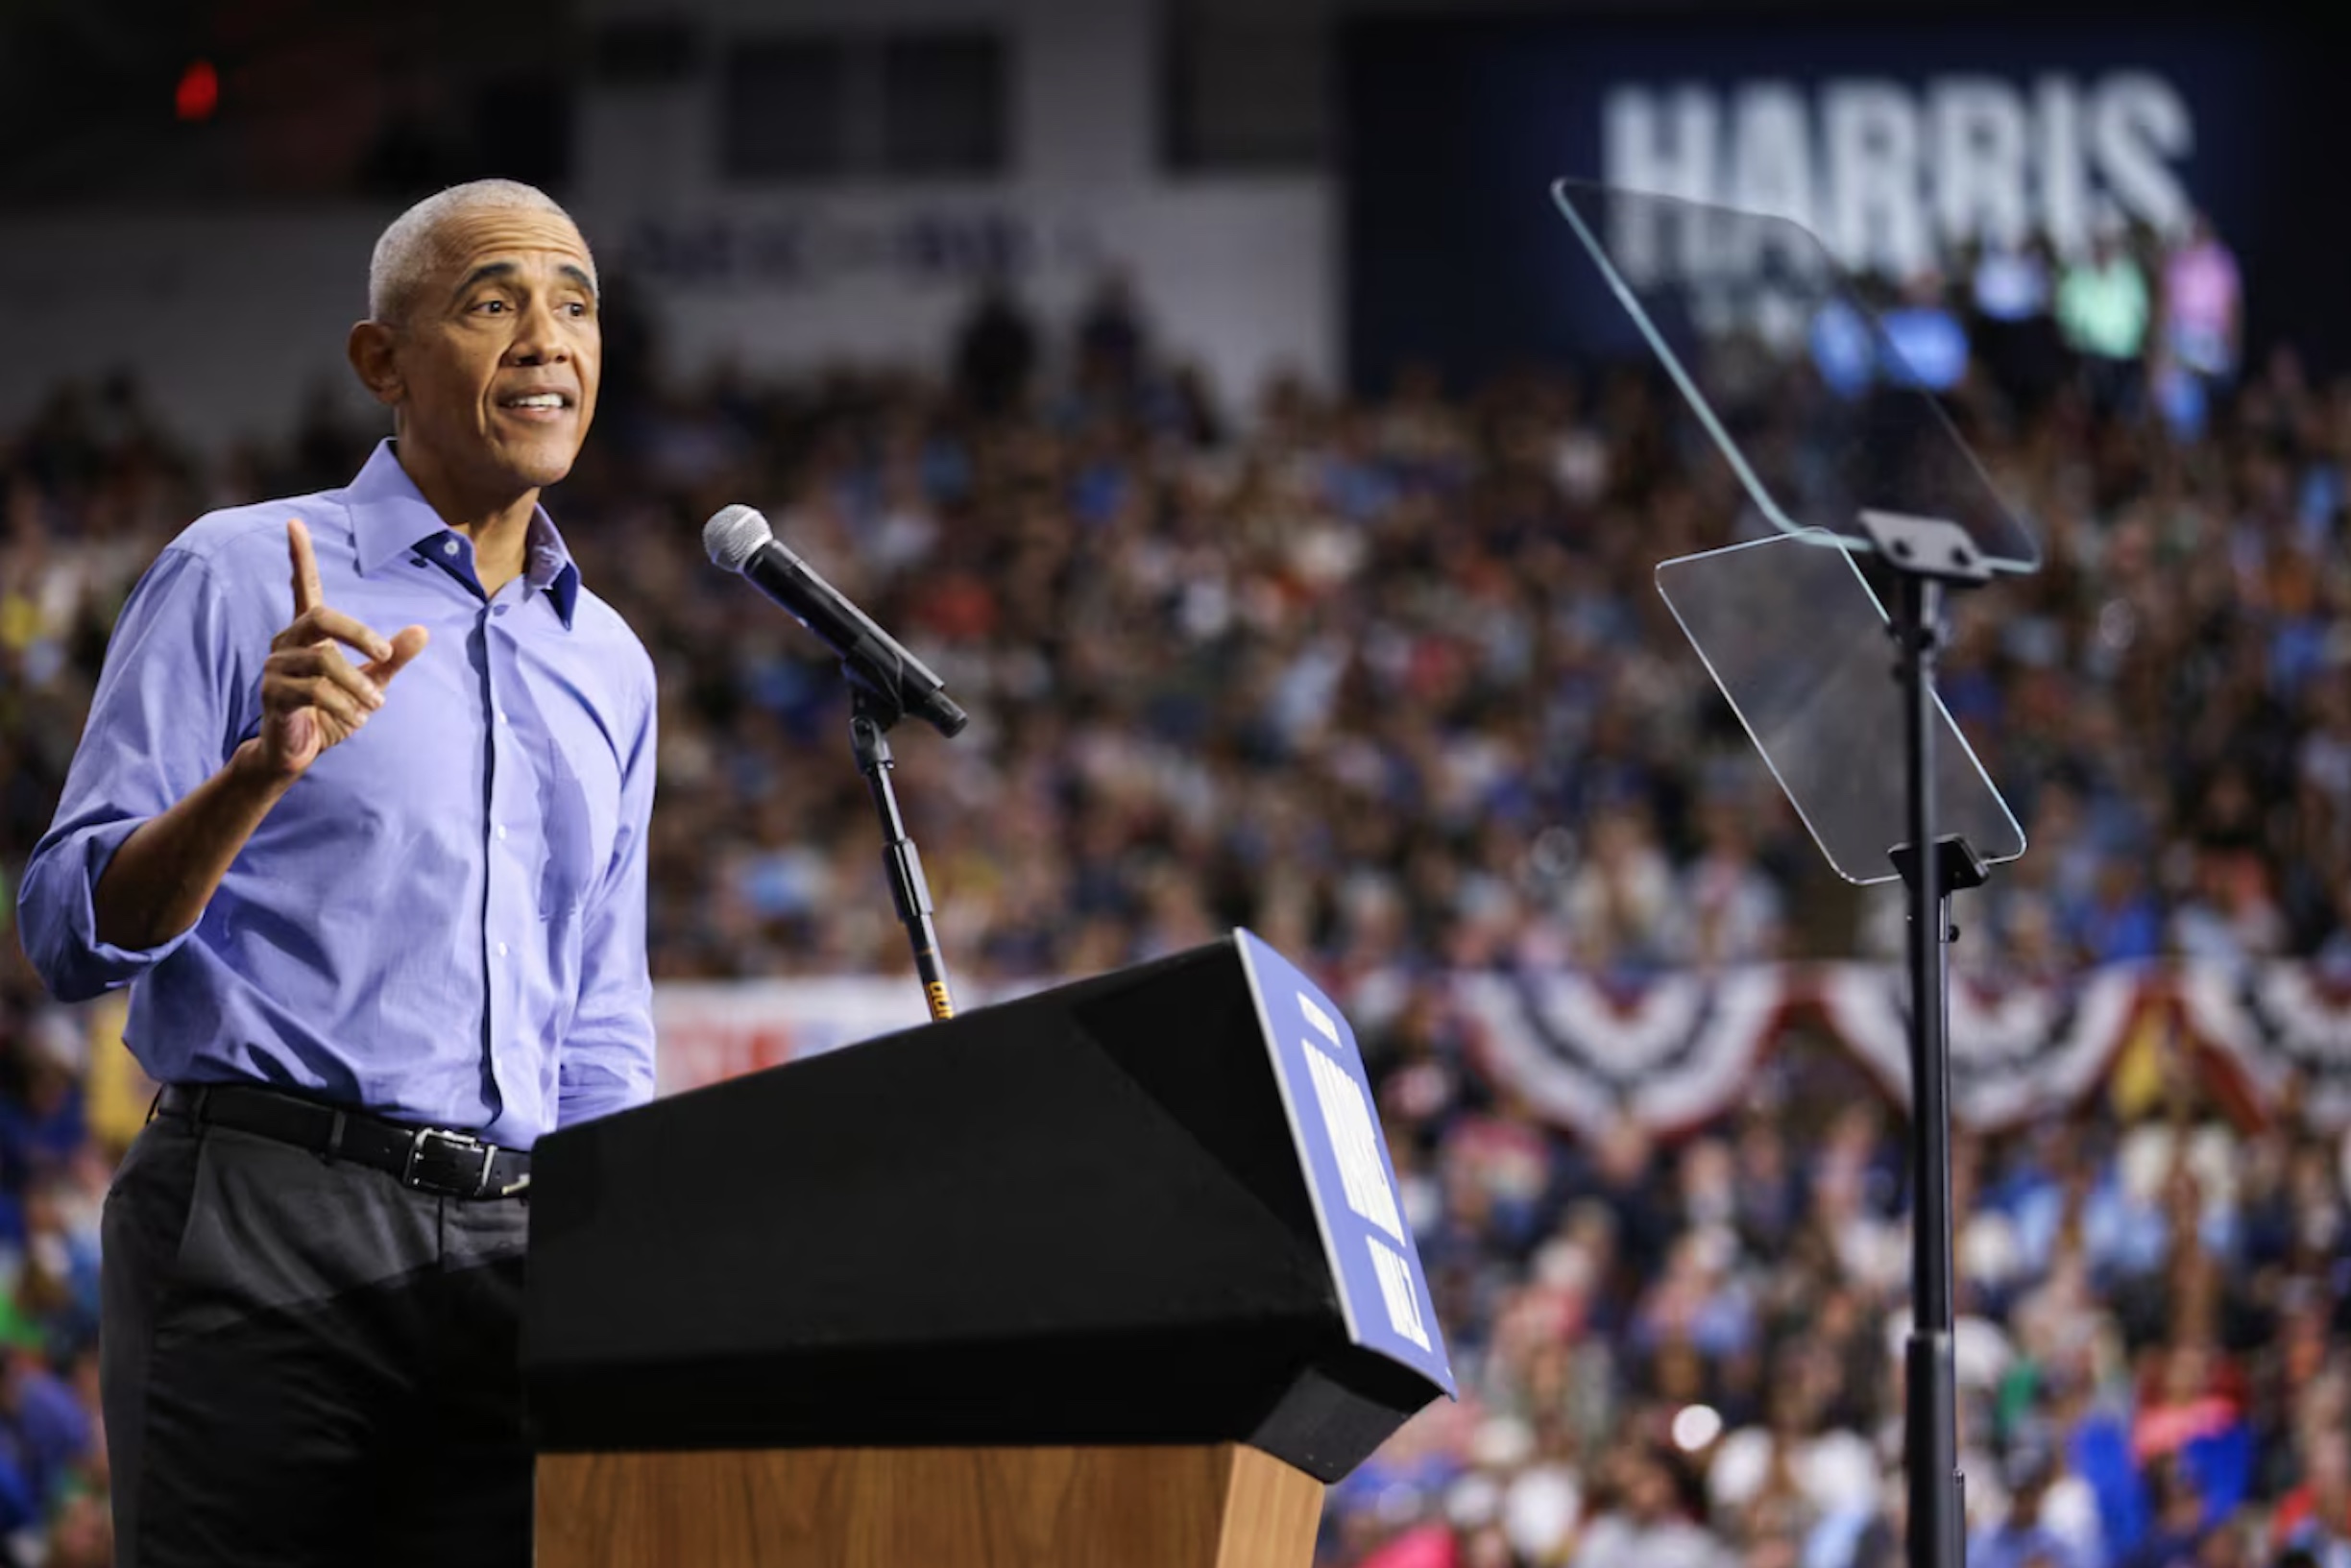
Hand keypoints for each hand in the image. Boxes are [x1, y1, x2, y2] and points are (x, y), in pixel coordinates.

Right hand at [250, 519, 428, 782]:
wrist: (299, 752)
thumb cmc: (332, 712)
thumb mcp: (370, 684)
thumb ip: (391, 658)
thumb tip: (422, 631)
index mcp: (309, 633)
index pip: (303, 586)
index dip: (300, 556)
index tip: (294, 522)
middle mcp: (287, 642)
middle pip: (322, 618)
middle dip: (359, 634)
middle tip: (385, 653)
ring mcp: (276, 666)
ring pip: (323, 660)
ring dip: (357, 684)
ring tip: (375, 706)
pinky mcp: (273, 694)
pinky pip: (313, 690)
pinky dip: (343, 704)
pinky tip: (356, 718)